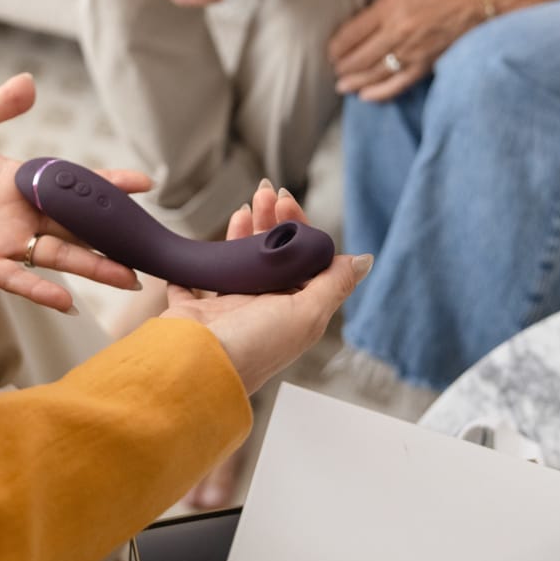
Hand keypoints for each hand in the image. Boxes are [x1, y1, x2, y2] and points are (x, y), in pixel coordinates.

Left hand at [0, 74, 149, 311]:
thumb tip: (31, 83)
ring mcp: (3, 240)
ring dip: (93, 267)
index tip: (144, 185)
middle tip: (149, 248)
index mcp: (22, 180)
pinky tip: (70, 302)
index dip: (108, 185)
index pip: (75, 183)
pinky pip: (16, 278)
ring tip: (128, 278)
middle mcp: (20, 214)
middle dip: (114, 238)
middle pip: (78, 227)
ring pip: (59, 256)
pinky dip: (41, 289)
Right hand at [161, 182, 371, 395]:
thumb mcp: (306, 314)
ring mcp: (228, 309)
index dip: (297, 228)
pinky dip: (202, 261)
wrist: (195, 368)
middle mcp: (262, 309)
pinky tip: (205, 243)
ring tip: (245, 205)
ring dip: (242, 231)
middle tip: (265, 192)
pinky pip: (198, 279)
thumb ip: (334, 285)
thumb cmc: (253, 346)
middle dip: (270, 220)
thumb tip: (365, 261)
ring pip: (238, 261)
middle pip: (270, 255)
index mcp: (292, 311)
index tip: (287, 202)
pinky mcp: (196, 311)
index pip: (302, 260)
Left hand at [328, 0, 483, 100]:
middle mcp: (397, 31)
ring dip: (354, 82)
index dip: (336, 47)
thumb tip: (357, 18)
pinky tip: (365, 96)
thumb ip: (380, 2)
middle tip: (334, 69)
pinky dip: (380, 92)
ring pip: (374, 73)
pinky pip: (398, 84)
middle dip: (342, 66)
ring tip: (342, 85)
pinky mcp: (426, 64)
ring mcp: (412, 51)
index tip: (330, 51)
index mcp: (388, 7)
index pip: (350, 34)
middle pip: (358, 57)